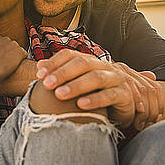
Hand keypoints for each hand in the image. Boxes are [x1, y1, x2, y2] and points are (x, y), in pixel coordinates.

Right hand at [0, 21, 26, 89]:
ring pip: (15, 51)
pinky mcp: (20, 53)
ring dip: (13, 57)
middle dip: (5, 55)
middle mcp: (5, 38)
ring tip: (5, 66)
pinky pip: (23, 55)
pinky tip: (12, 66)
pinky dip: (20, 60)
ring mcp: (13, 45)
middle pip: (8, 47)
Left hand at [37, 50, 156, 127]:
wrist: (121, 110)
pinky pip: (110, 95)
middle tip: (46, 84)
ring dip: (76, 85)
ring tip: (59, 94)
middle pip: (82, 63)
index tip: (39, 74)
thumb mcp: (77, 83)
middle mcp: (104, 66)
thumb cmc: (94, 95)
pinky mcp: (125, 95)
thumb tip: (38, 66)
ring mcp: (116, 79)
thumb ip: (60, 74)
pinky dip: (95, 99)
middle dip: (62, 73)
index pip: (70, 55)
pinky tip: (80, 105)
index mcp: (90, 61)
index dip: (54, 62)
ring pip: (96, 78)